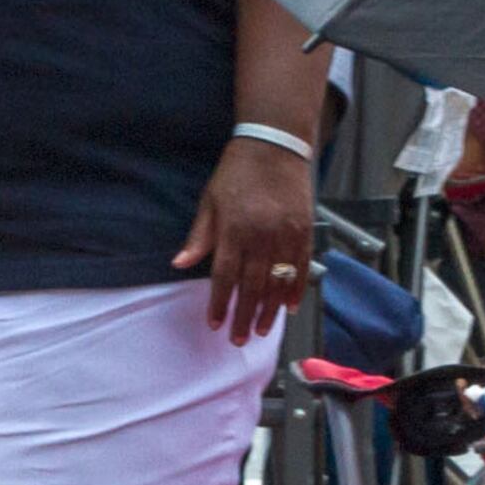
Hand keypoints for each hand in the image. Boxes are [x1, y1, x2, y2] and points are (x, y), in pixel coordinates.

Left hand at [178, 134, 313, 344]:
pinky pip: (301, 268)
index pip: (224, 276)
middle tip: (239, 339)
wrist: (275, 145)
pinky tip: (289, 308)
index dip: (219, 302)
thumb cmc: (237, 172)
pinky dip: (296, 290)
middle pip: (252, 286)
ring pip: (278, 282)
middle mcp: (261, 236)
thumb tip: (179, 264)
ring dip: (269, 310)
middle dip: (244, 316)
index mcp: (234, 229)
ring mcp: (286, 235)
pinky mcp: (304, 231)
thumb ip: (199, 236)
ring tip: (262, 331)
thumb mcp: (210, 200)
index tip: (214, 323)